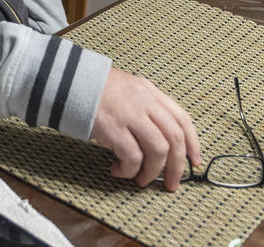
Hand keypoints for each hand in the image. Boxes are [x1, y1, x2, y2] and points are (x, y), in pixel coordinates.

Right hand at [91, 68, 200, 190]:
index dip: (192, 144)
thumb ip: (147, 107)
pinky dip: (128, 170)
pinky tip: (118, 170)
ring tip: (140, 179)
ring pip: (157, 150)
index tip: (193, 162)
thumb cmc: (97, 88)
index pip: (182, 119)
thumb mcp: (130, 89)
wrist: (70, 80)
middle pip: (174, 138)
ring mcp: (130, 114)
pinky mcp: (113, 128)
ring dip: (152, 172)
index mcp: (151, 92)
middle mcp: (145, 102)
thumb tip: (160, 140)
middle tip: (172, 183)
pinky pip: (132, 157)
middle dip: (177, 166)